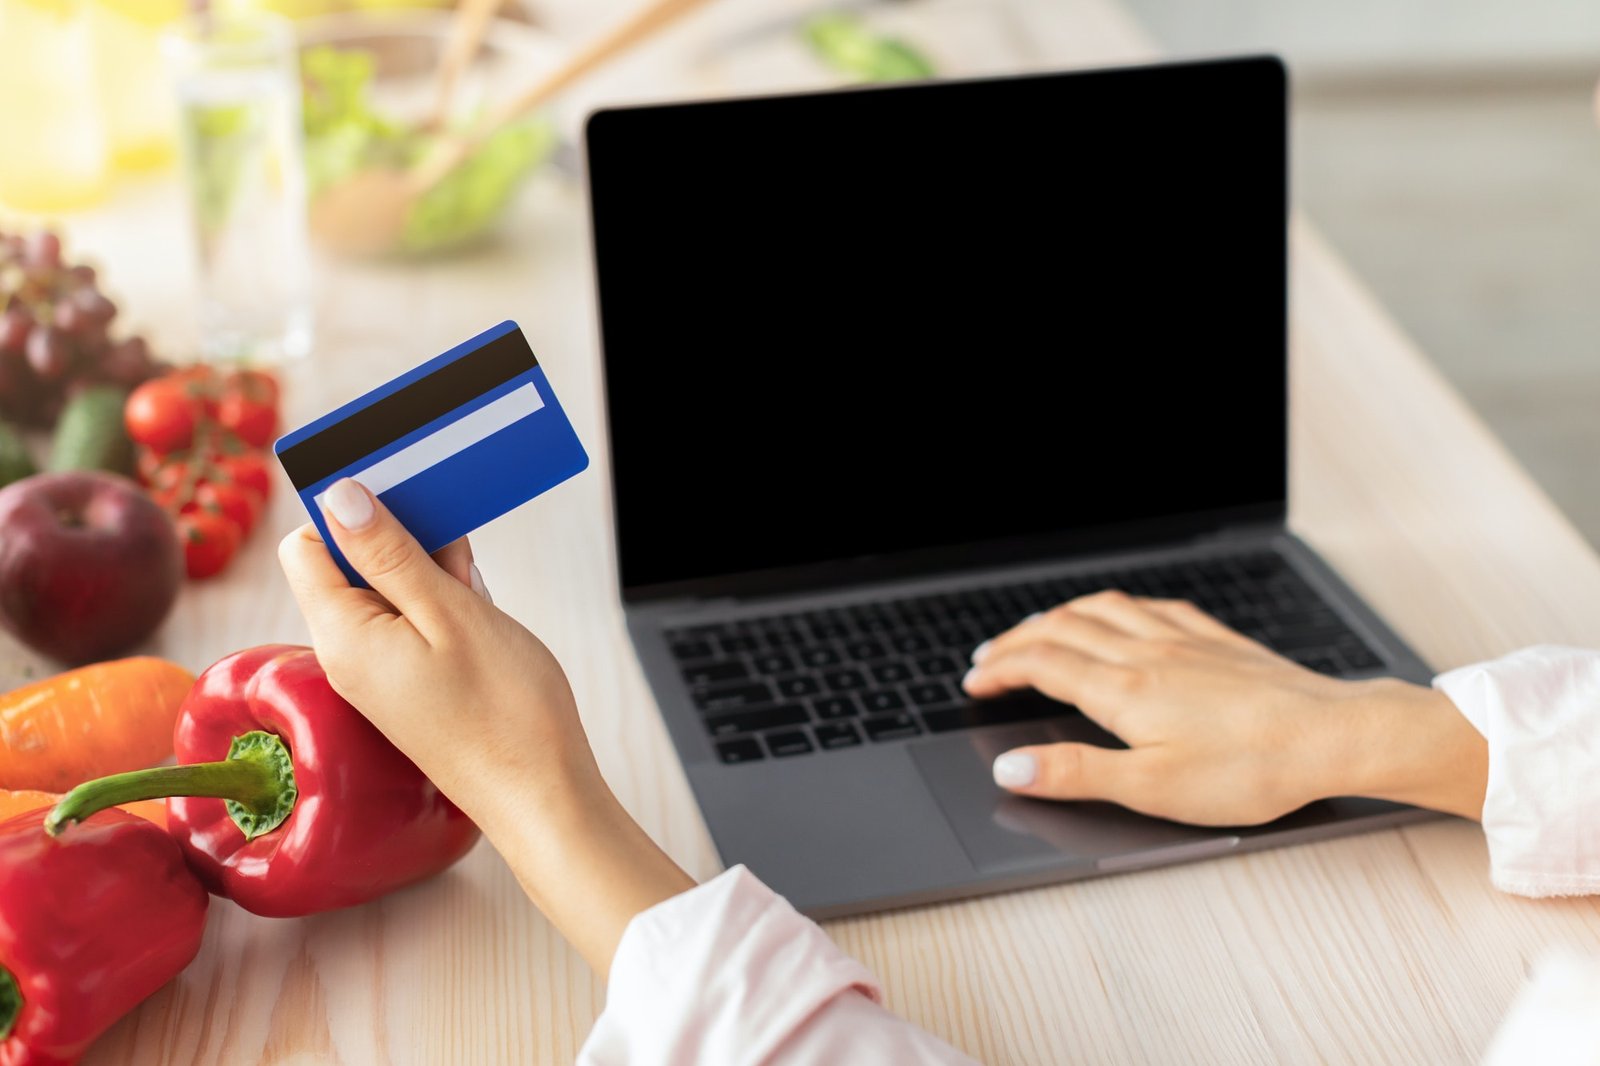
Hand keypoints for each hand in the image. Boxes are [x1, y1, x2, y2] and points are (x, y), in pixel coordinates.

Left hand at [278, 478, 689, 976]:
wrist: (543, 796)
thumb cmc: (505, 711)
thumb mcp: (450, 614)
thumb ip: (389, 554)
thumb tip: (338, 497)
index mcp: (344, 636)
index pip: (307, 546)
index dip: (345, 510)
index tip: (396, 486)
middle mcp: (350, 656)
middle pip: (347, 566)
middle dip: (394, 533)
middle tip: (447, 518)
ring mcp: (381, 673)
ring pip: (385, 592)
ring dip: (423, 566)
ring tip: (469, 566)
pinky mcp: (412, 684)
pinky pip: (410, 622)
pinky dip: (438, 599)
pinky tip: (474, 595)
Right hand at [963, 591, 1486, 824]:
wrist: (1333, 736)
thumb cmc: (1250, 769)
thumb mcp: (1151, 788)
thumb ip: (1075, 774)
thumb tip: (1011, 769)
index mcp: (1123, 689)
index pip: (1041, 664)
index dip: (1000, 671)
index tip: (976, 684)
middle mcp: (1147, 653)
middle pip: (1061, 629)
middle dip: (1016, 640)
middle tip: (989, 658)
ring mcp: (1184, 640)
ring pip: (1103, 609)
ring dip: (1058, 615)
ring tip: (1039, 629)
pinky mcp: (1217, 640)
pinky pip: (1152, 607)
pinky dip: (1117, 607)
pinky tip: (1123, 615)